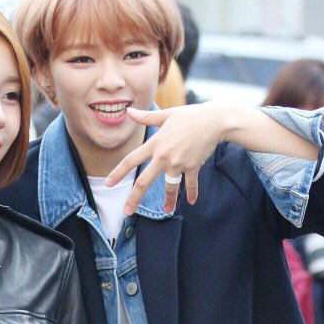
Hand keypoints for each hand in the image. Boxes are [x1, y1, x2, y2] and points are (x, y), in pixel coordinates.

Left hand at [105, 103, 224, 213]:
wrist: (214, 120)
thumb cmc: (190, 115)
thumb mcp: (167, 114)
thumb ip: (146, 117)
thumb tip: (129, 111)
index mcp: (155, 144)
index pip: (131, 160)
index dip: (118, 172)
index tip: (108, 183)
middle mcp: (163, 156)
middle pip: (144, 181)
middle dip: (134, 198)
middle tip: (126, 211)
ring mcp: (178, 163)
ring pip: (169, 187)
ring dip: (169, 200)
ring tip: (167, 211)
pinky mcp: (193, 167)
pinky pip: (191, 184)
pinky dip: (192, 193)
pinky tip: (191, 201)